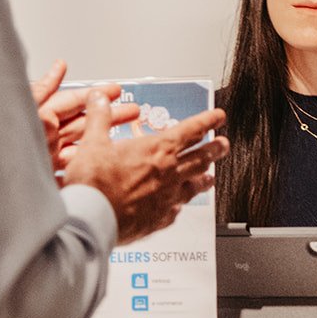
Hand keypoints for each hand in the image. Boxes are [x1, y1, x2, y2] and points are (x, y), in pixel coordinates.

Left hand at [31, 60, 138, 174]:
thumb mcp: (22, 118)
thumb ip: (40, 101)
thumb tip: (57, 75)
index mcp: (36, 117)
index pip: (68, 100)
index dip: (92, 93)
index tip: (116, 89)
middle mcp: (41, 136)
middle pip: (79, 121)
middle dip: (106, 113)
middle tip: (132, 109)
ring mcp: (45, 158)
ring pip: (81, 144)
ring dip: (103, 136)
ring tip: (126, 131)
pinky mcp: (47, 179)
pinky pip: (72, 168)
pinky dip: (88, 162)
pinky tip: (105, 159)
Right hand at [62, 92, 228, 243]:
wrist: (93, 219)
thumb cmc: (94, 183)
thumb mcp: (93, 143)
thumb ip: (100, 119)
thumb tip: (98, 98)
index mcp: (158, 149)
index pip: (192, 130)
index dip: (208, 120)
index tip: (220, 116)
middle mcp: (170, 172)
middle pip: (202, 157)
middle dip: (216, 149)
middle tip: (223, 145)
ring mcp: (169, 197)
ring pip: (196, 184)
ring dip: (206, 177)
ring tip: (211, 176)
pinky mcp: (162, 218)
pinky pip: (178, 208)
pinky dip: (181, 203)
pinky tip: (180, 205)